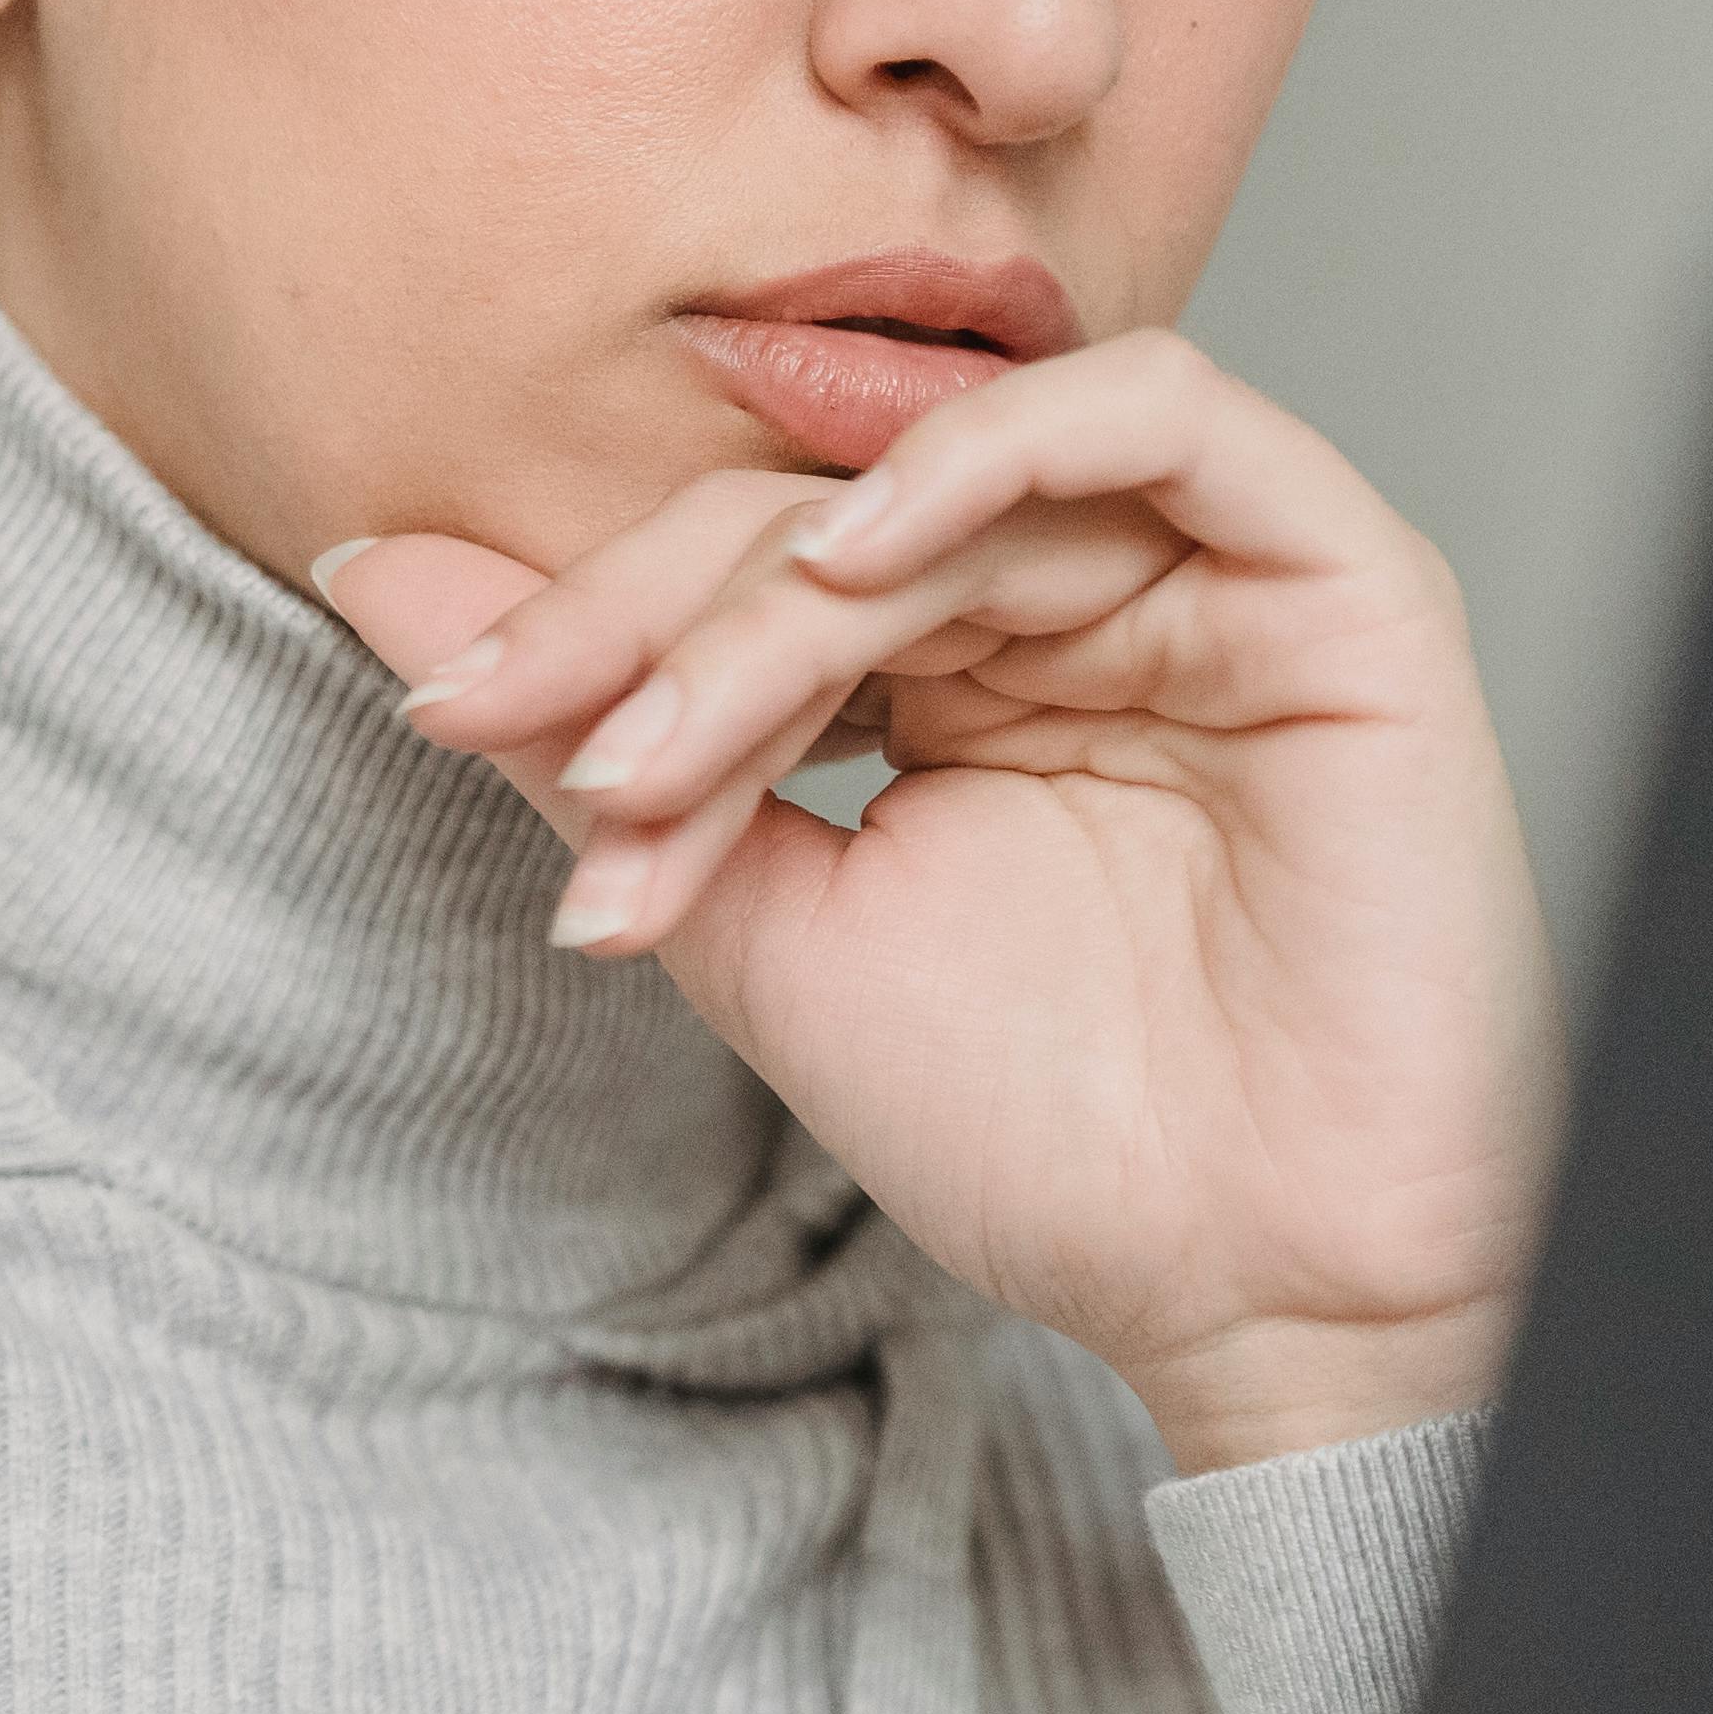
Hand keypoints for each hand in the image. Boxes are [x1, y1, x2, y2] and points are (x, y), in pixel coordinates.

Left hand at [315, 332, 1559, 1470]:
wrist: (1257, 1297)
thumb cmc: (1053, 1137)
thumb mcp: (771, 933)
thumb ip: (599, 754)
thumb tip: (373, 572)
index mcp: (954, 666)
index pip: (736, 568)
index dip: (581, 630)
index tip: (440, 717)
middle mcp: (1078, 600)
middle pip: (816, 510)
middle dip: (652, 624)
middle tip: (548, 744)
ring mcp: (1209, 580)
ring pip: (943, 474)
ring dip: (776, 588)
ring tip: (677, 724)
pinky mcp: (1339, 582)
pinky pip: (1171, 416)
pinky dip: (992, 451)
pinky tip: (861, 551)